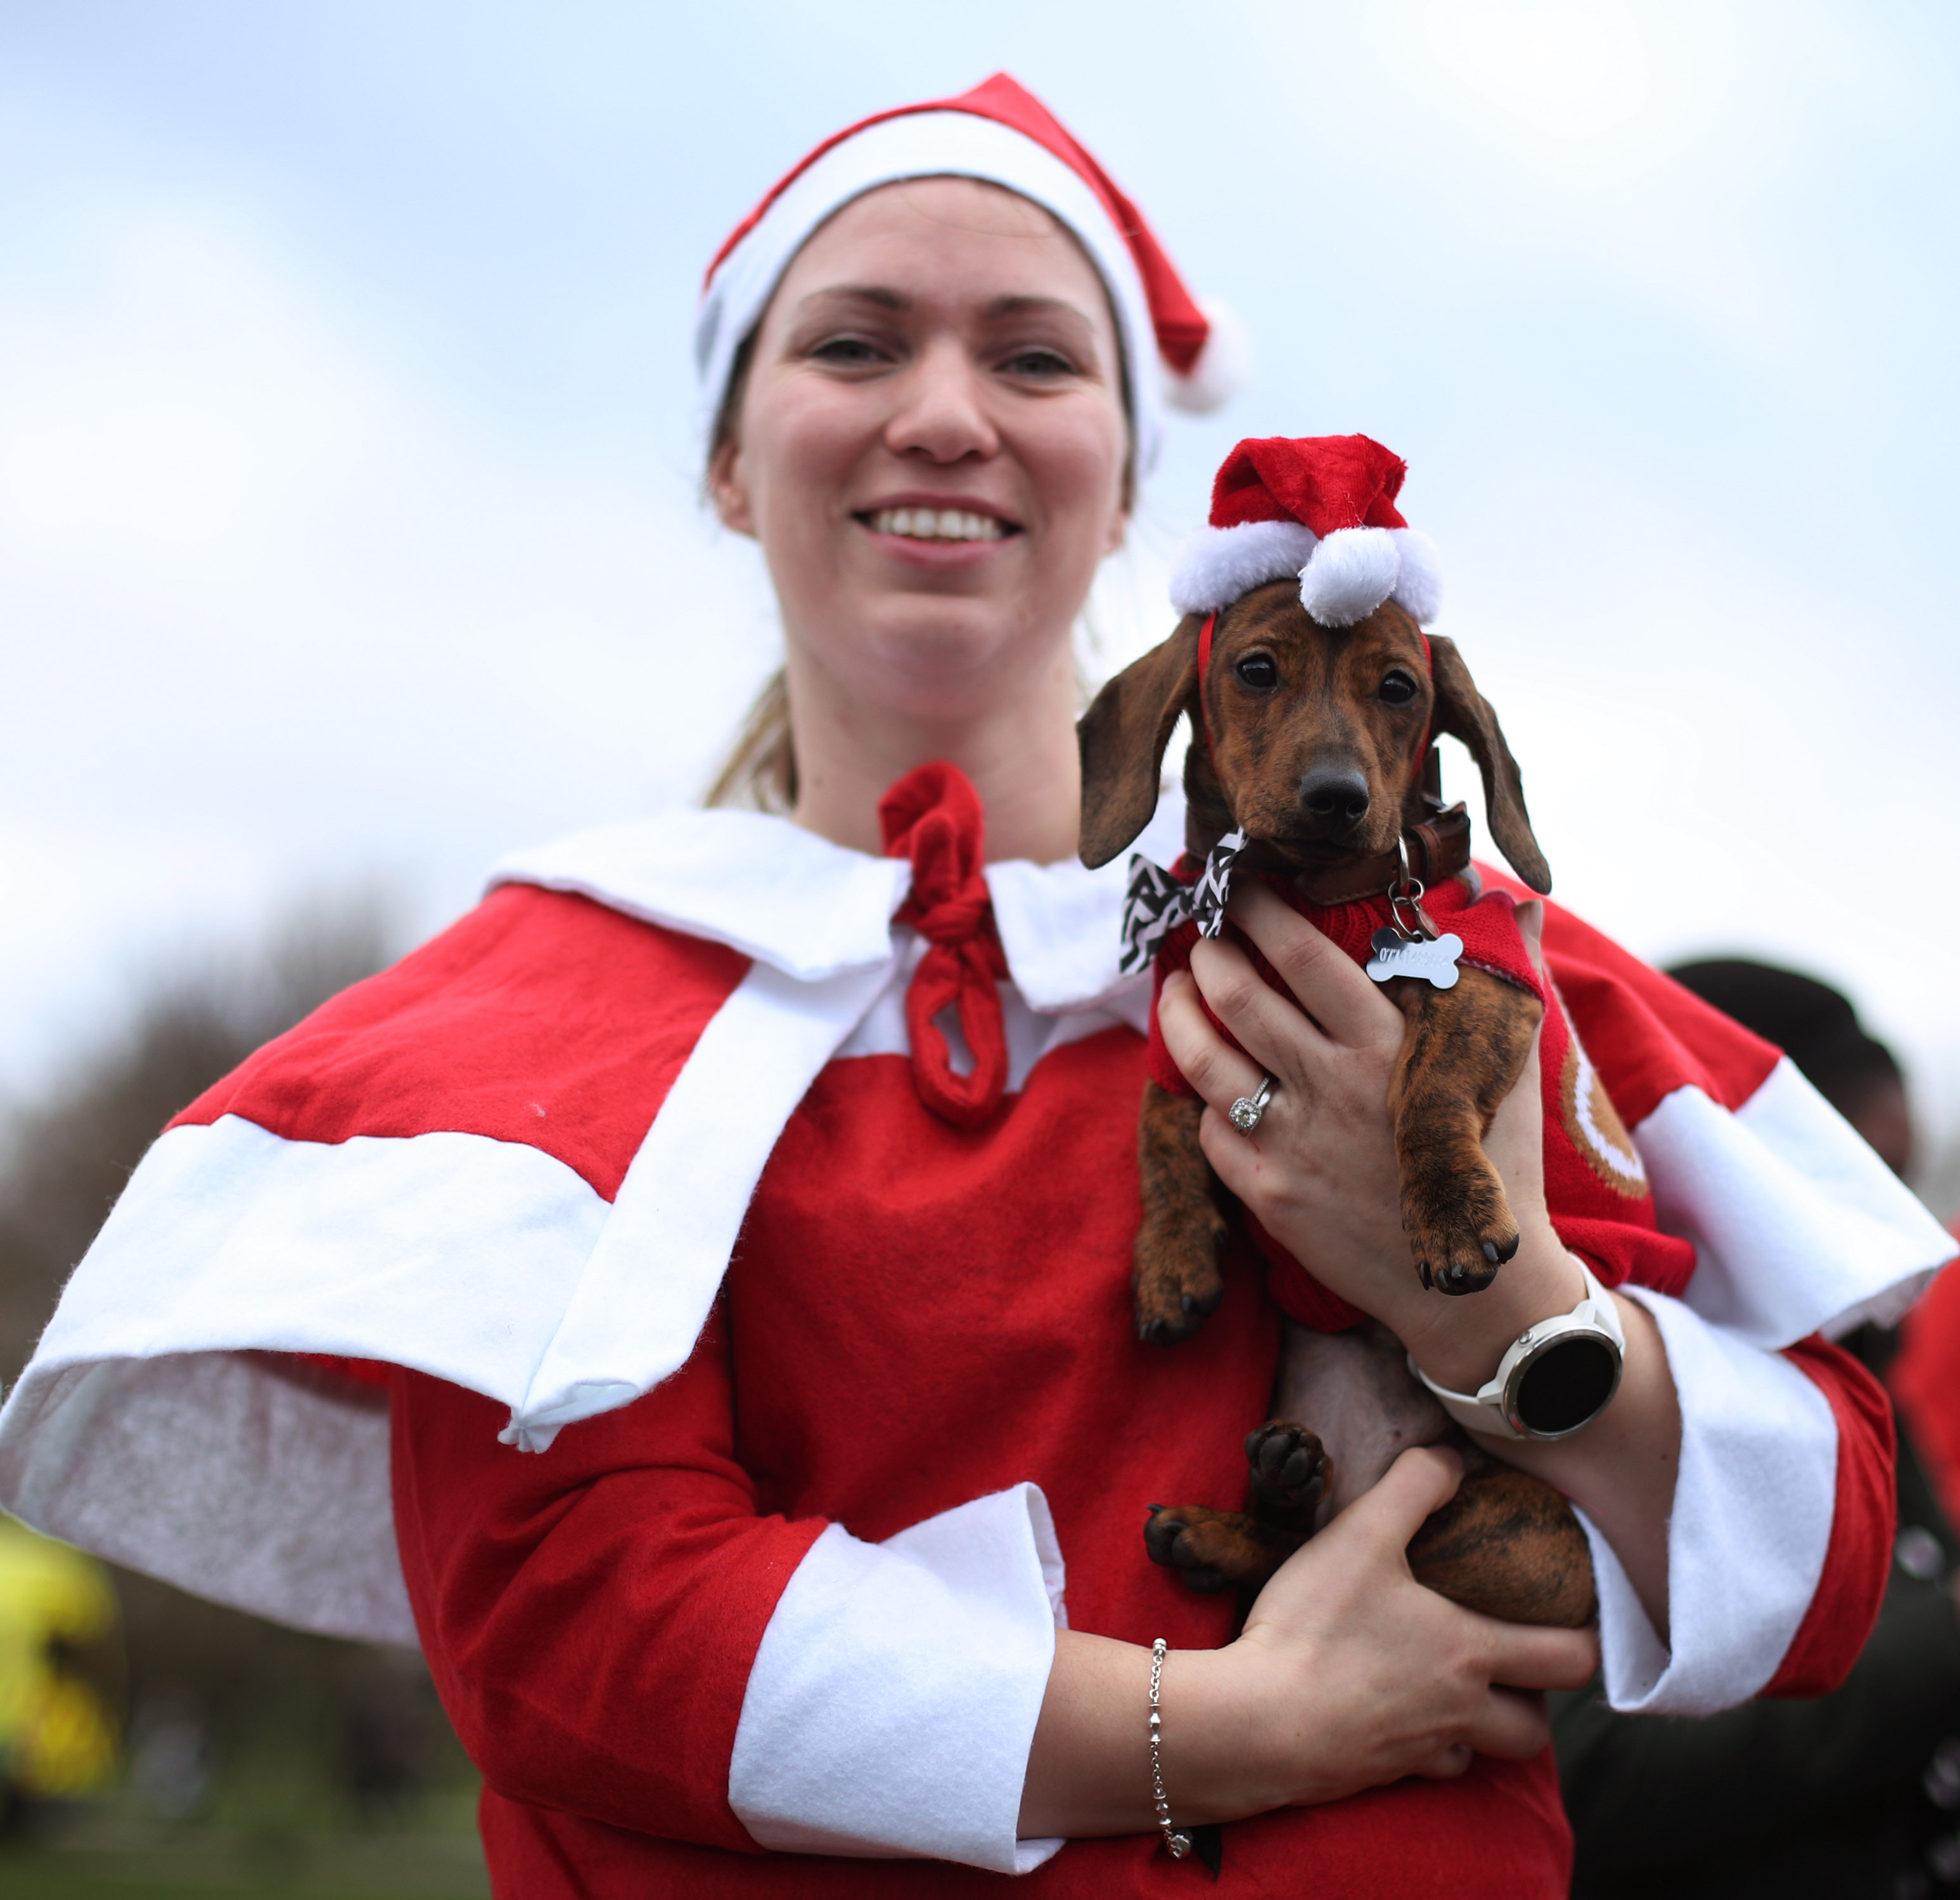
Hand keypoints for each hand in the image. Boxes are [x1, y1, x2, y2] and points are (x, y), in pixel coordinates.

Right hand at [1017, 1447, 1599, 1838]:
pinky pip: (1427, 1767)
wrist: (1258, 1722)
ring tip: (1459, 1688)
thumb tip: (1452, 1459)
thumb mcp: (1361, 1535)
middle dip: (1537, 1699)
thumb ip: (1413, 1487)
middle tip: (1510, 1659)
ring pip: (1484, 1754)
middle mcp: (1459, 1709)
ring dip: (1484, 1726)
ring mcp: (1421, 1749)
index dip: (1585, 1639)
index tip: (1574, 1618)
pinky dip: (1428, 1746)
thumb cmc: (1315, 1628)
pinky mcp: (1379, 1773)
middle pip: (1537, 1729)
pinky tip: (1402, 1714)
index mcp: (1469, 1651)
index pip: (1569, 1660)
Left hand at [1157, 886, 1578, 1382]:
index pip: (1307, 958)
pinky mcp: (1268, 1194)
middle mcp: (1333, 1088)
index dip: (1263, 912)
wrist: (1475, 1290)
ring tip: (1178, 986)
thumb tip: (1516, 904)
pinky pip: (1212, 1128)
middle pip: (1240, 998)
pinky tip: (1210, 1077)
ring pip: (1205, 1060)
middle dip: (1209, 952)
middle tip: (1204, 932)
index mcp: (1387, 1047)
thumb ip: (1504, 983)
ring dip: (1179, 1011)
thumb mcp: (1508, 1072)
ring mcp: (1293, 1144)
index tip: (1240, 884)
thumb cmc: (1494, 1166)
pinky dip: (1205, 1097)